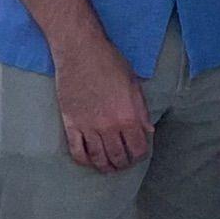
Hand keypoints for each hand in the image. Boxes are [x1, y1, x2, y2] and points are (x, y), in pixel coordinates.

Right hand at [52, 34, 154, 171]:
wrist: (79, 51)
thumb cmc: (109, 62)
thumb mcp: (133, 83)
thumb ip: (141, 110)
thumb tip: (148, 131)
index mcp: (128, 116)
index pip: (138, 148)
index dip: (140, 155)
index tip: (138, 155)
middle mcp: (109, 126)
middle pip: (118, 156)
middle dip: (123, 164)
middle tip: (124, 163)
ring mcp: (88, 127)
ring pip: (98, 158)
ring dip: (105, 166)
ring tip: (109, 168)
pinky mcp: (71, 123)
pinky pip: (77, 150)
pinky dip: (84, 160)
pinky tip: (89, 161)